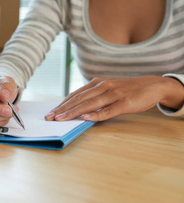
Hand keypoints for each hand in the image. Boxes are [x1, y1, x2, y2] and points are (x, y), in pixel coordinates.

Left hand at [44, 76, 183, 121]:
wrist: (153, 85)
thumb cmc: (128, 90)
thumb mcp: (108, 89)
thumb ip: (94, 96)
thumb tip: (77, 107)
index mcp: (97, 83)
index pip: (75, 95)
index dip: (62, 104)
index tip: (50, 112)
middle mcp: (103, 87)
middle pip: (79, 99)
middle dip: (62, 109)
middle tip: (49, 117)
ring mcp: (114, 94)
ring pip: (90, 104)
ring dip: (73, 112)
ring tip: (61, 119)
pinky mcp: (124, 102)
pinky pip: (108, 110)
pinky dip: (96, 114)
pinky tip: (85, 118)